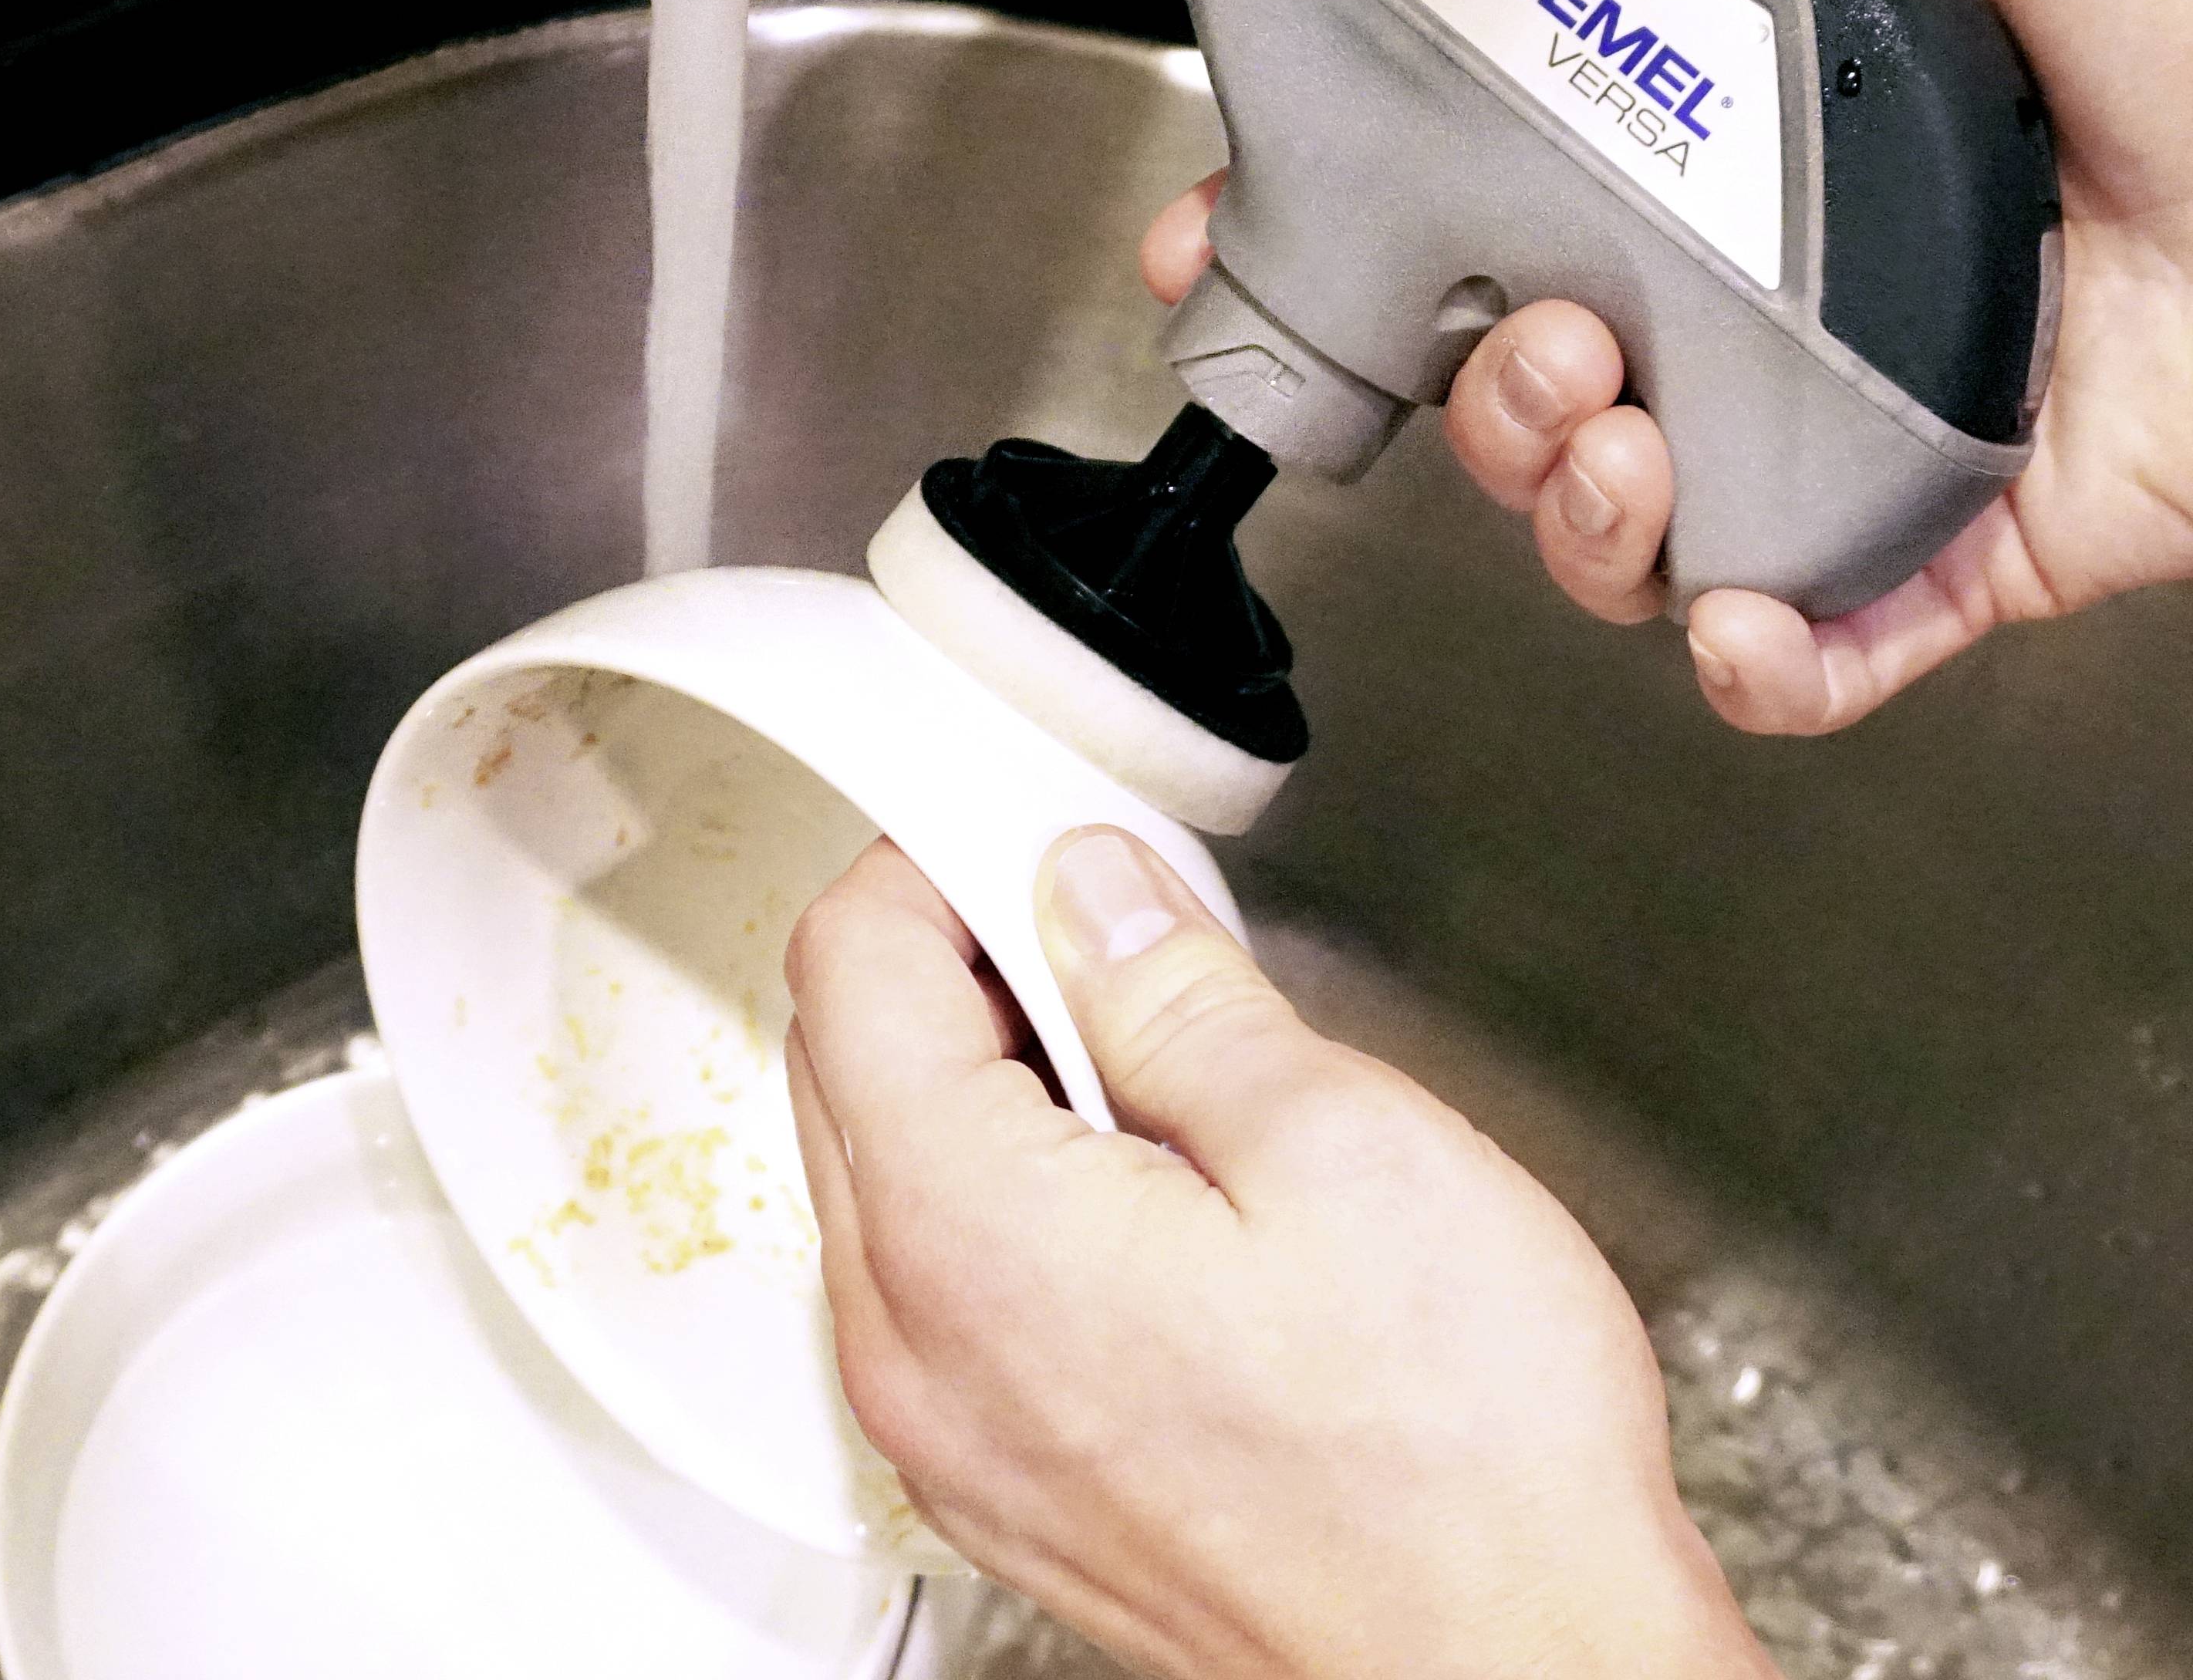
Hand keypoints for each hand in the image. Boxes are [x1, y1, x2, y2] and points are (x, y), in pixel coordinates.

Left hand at [785, 829, 1773, 1679]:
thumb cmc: (1460, 1466)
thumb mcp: (1339, 1146)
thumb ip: (1178, 992)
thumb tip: (1091, 891)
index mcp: (968, 1235)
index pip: (851, 968)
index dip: (931, 859)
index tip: (1021, 830)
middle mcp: (917, 1344)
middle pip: (844, 1063)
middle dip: (953, 956)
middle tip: (1099, 924)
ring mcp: (948, 1427)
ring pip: (883, 1171)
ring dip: (980, 1074)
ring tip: (1147, 1054)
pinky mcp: (1003, 1474)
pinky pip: (936, 1279)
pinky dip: (999, 1188)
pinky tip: (1141, 1181)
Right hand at [1145, 0, 2192, 732]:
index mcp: (1723, 160)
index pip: (1478, 212)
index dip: (1335, 239)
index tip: (1233, 242)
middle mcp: (1750, 310)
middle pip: (1514, 401)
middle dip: (1467, 405)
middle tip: (1523, 341)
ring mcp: (1834, 446)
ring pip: (1611, 536)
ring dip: (1572, 511)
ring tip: (1625, 431)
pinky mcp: (1935, 559)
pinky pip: (1791, 656)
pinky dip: (1744, 663)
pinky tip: (1739, 617)